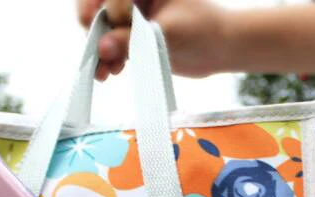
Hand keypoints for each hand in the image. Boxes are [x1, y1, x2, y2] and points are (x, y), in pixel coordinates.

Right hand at [76, 0, 229, 80]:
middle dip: (96, 29)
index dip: (108, 8)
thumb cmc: (204, 30)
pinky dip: (106, 58)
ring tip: (104, 71)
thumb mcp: (168, 33)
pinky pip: (109, 43)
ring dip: (99, 49)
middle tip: (98, 52)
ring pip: (101, 26)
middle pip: (98, 5)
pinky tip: (110, 71)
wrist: (219, 49)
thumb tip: (102, 48)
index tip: (112, 24)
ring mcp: (131, 14)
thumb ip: (133, 40)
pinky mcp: (131, 34)